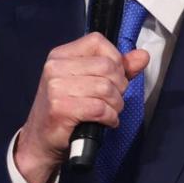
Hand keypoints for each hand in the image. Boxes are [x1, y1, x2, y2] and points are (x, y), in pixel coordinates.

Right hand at [16, 32, 148, 182]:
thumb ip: (118, 68)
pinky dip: (110, 118)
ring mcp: (56, 88)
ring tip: (110, 112)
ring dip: (116, 105)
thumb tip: (142, 56)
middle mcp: (55, 67)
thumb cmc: (67, 110)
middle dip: (119, 86)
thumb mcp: (89, 82)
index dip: (115, 59)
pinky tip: (106, 121)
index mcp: (61, 55)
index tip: (114, 77)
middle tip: (113, 99)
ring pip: (106, 88)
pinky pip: (100, 108)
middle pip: (107, 66)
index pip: (98, 42)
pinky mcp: (61, 109)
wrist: (41, 140)